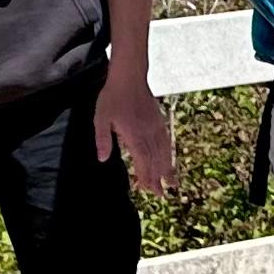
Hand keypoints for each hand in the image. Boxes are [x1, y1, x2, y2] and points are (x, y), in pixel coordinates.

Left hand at [95, 72, 176, 191]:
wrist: (129, 77)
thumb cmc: (112, 97)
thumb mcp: (101, 118)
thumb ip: (102, 139)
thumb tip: (102, 159)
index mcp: (134, 134)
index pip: (143, 160)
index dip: (146, 176)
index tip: (148, 190)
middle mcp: (148, 133)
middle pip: (156, 160)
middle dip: (158, 178)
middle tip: (161, 195)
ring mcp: (156, 127)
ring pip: (164, 152)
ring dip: (167, 169)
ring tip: (173, 183)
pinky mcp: (159, 121)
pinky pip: (167, 141)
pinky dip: (169, 154)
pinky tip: (170, 159)